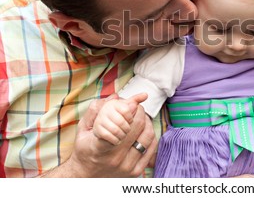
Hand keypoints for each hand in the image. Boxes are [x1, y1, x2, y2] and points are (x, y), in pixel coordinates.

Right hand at [42, 94, 156, 176]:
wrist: (87, 176)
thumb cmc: (85, 148)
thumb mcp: (83, 129)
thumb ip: (96, 110)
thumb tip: (115, 96)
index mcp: (97, 148)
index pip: (113, 130)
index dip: (127, 113)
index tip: (132, 103)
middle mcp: (113, 159)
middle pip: (135, 127)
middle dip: (138, 111)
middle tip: (136, 106)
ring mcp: (126, 166)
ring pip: (147, 136)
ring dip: (147, 121)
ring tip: (141, 115)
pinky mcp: (136, 171)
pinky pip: (151, 146)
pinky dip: (150, 133)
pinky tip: (144, 128)